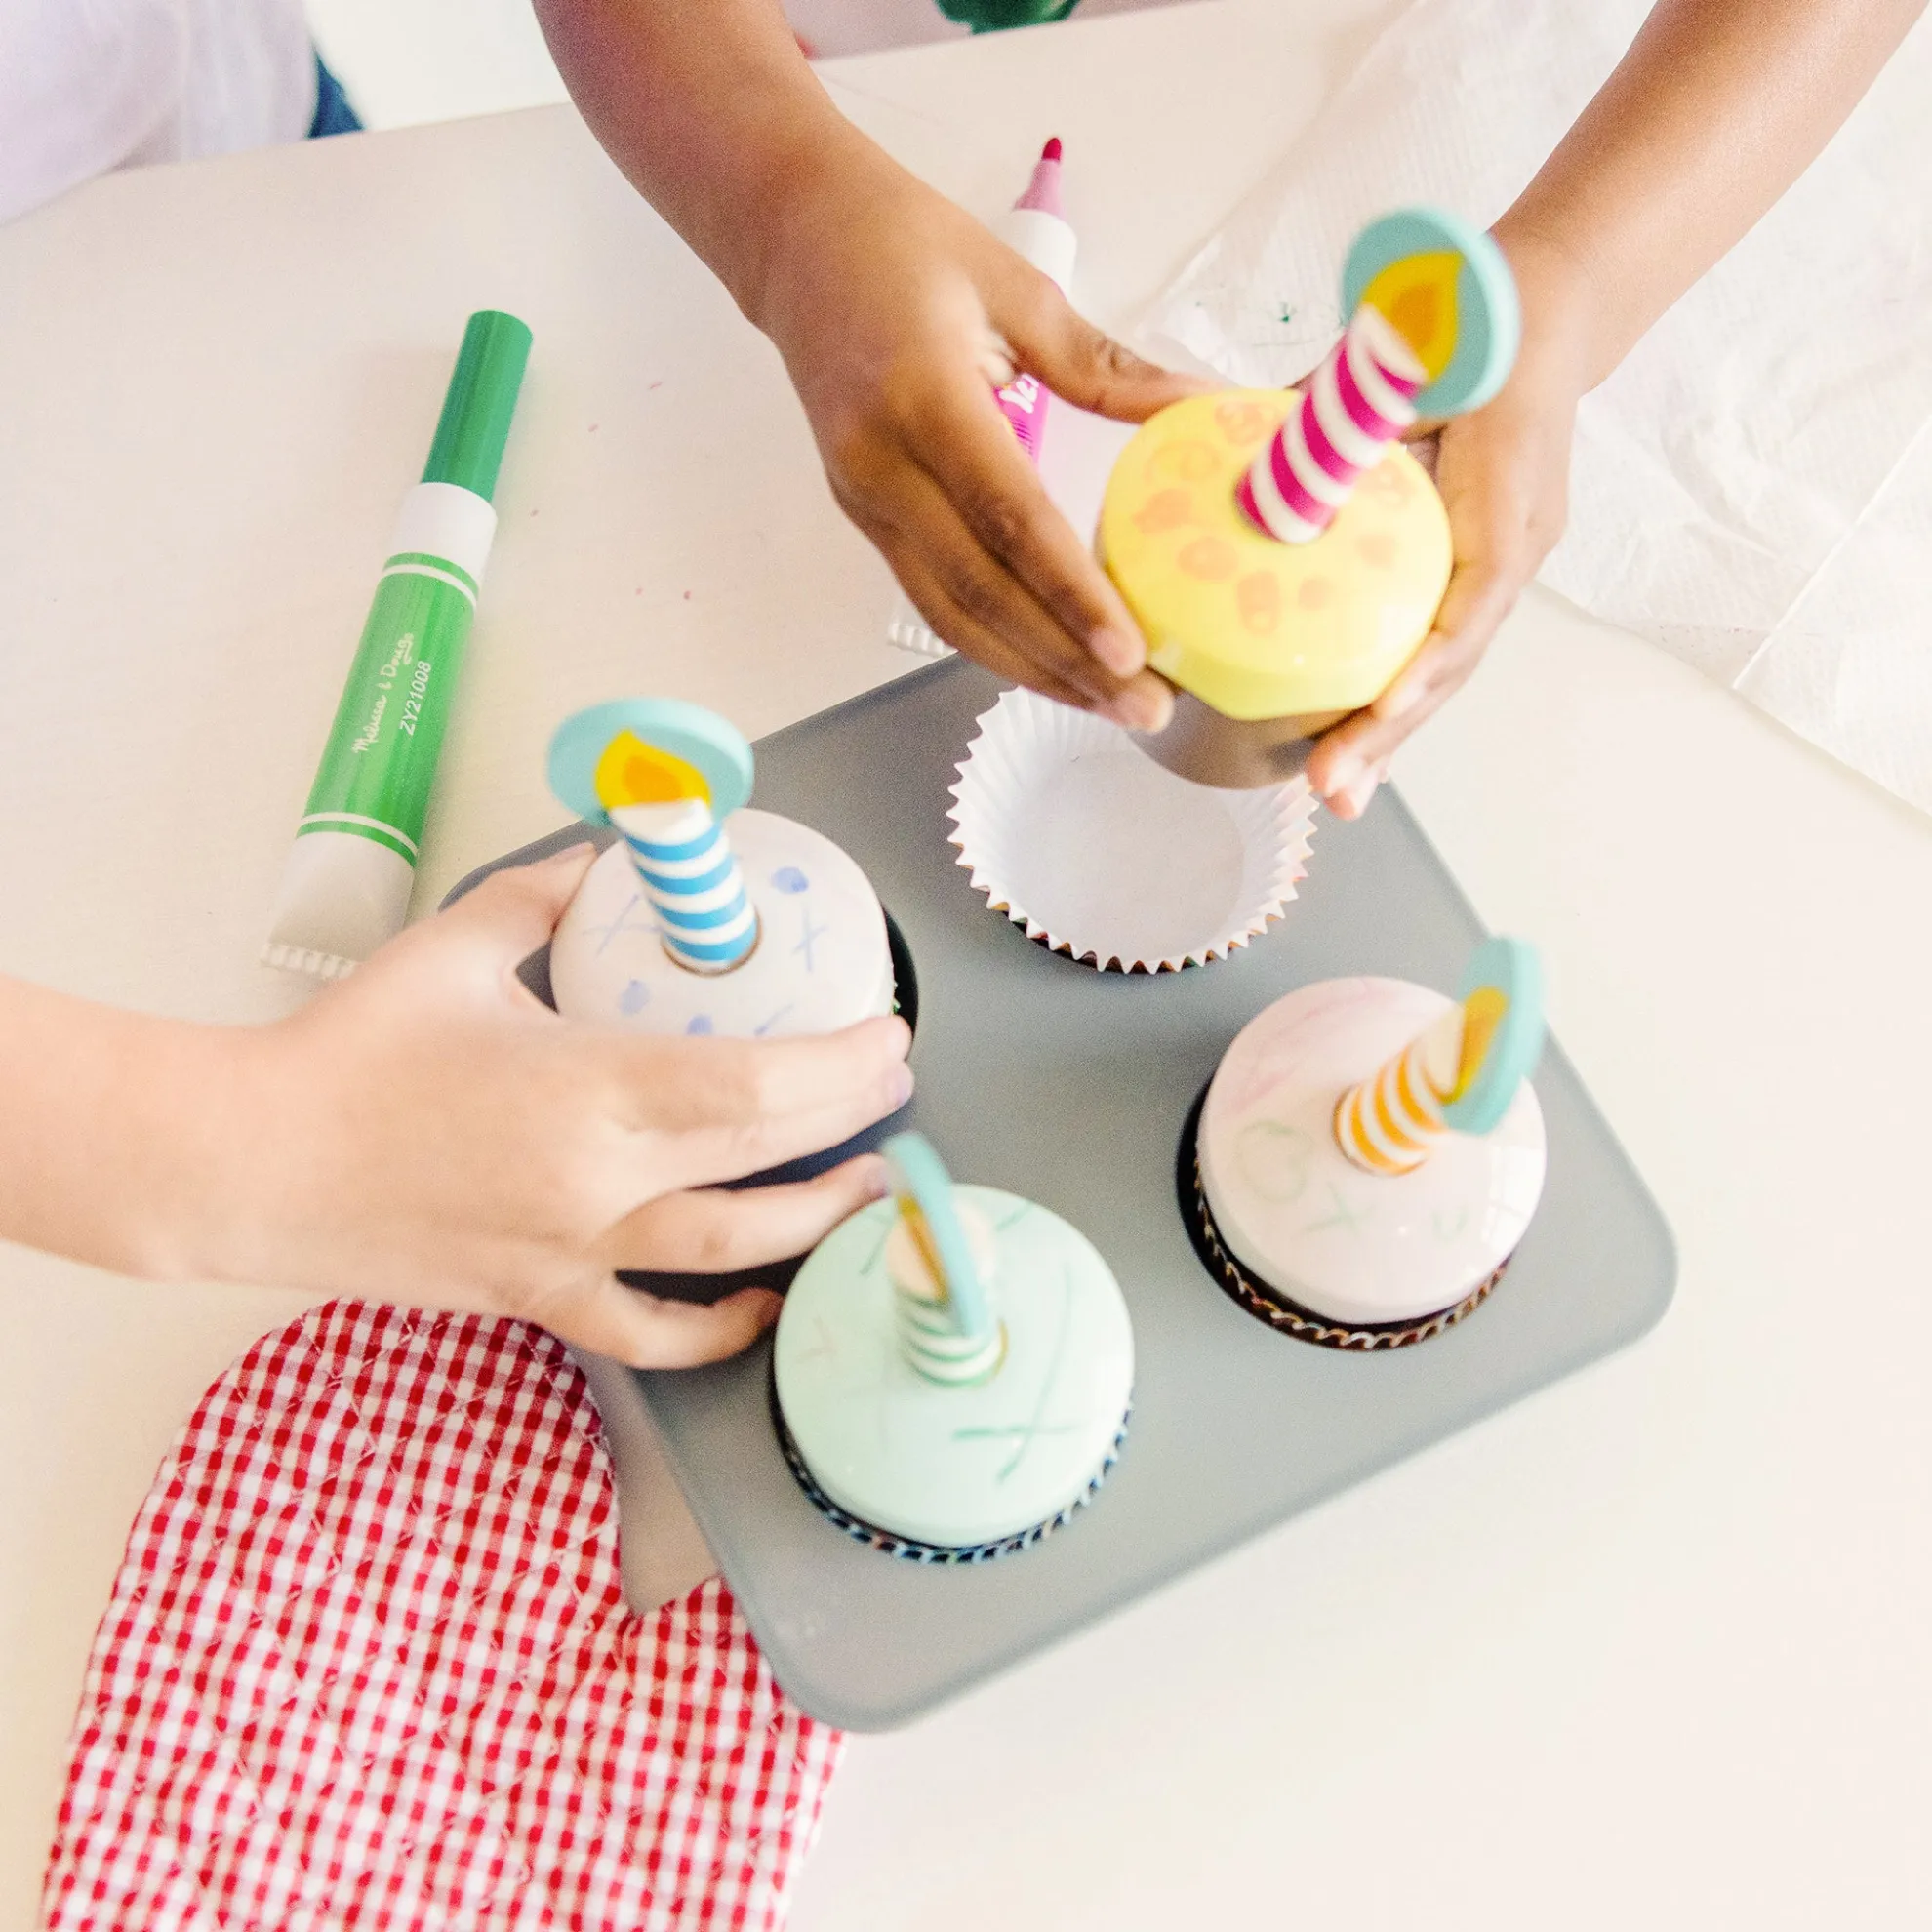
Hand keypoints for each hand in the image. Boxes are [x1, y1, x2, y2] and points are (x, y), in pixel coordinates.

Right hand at [203, 847, 913, 1366]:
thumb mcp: (460, 944)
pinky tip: (759, 1306)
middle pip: (763, 1161)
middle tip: (895, 1089)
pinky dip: (716, 1327)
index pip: (757, 1083)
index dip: (841, 1066)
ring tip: (864, 1190)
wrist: (252, 1164)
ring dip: (812, 1223)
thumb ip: (551, 893)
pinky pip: (650, 1333)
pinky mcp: (540, 1298)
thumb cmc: (348, 1053)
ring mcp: (573, 1253)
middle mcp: (599, 1183)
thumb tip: (614, 856)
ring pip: (729, 1254)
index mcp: (590, 1088)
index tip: (888, 1036)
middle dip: (849, 1124)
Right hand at [749, 141, 1204, 729]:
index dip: (1070, 593)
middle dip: (1067, 661)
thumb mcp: (1017, 288)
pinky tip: (1053, 667)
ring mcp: (865, 499)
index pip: (1008, 519)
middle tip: (1146, 705)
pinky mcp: (865, 516)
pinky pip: (935, 599)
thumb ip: (1106, 366)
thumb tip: (1201, 402)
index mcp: (922, 397)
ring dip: (1034, 672)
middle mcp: (881, 464)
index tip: (1130, 649)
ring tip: (1111, 705)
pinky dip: (996, 644)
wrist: (793, 238)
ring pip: (952, 616)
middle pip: (981, 593)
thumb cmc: (903, 244)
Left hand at [1303, 259, 1591, 818]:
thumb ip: (1335, 420)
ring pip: (1443, 667)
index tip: (1382, 711)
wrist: (1537, 308)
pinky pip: (1429, 642)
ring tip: (1335, 792)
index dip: (1426, 666)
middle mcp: (1509, 551)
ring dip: (1391, 733)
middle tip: (1332, 791)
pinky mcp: (1470, 568)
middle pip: (1451, 664)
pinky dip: (1390, 691)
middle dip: (1392, 733)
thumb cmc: (1469, 329)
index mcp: (1504, 506)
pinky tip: (1347, 738)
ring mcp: (1494, 565)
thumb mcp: (1401, 365)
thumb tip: (1252, 484)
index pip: (1471, 607)